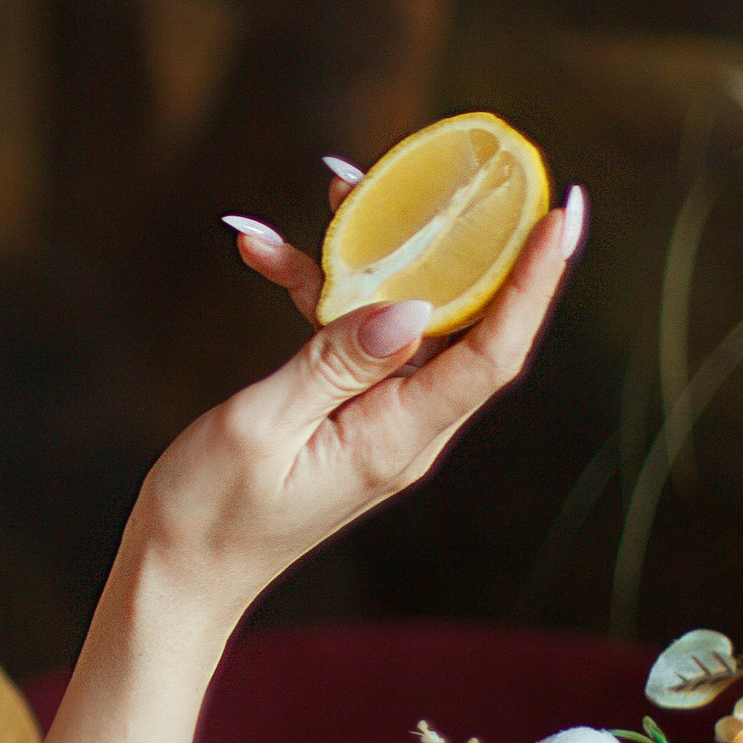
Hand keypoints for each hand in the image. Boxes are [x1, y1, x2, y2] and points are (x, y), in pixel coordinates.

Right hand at [139, 174, 585, 629]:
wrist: (180, 571)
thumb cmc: (210, 510)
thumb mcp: (260, 427)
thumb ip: (335, 363)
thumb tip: (409, 307)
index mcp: (397, 437)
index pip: (492, 353)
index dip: (534, 282)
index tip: (562, 213)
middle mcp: (406, 427)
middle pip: (466, 323)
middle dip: (462, 241)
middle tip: (455, 171)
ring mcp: (379, 419)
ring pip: (404, 316)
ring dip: (372, 252)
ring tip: (333, 187)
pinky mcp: (347, 412)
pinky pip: (352, 336)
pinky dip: (315, 290)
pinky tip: (261, 251)